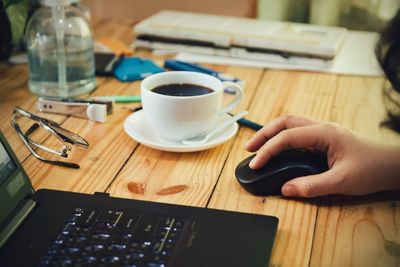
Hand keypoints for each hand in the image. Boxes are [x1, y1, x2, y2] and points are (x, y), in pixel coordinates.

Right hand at [245, 115, 399, 197]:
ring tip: (258, 147)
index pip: (287, 137)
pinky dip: (283, 139)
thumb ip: (312, 186)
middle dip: (264, 133)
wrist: (392, 165)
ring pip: (290, 124)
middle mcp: (321, 128)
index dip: (268, 150)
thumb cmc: (372, 169)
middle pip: (285, 122)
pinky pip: (297, 133)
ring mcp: (323, 132)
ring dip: (272, 133)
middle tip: (249, 148)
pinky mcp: (324, 139)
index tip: (256, 164)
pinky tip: (278, 149)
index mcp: (324, 133)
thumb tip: (286, 189)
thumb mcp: (342, 181)